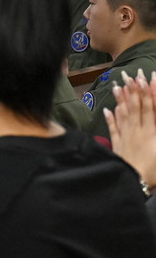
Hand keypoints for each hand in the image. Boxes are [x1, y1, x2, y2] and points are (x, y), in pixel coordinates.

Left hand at [108, 69, 155, 185]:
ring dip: (121, 100)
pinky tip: (107, 109)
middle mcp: (137, 131)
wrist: (132, 182)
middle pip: (136, 107)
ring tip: (117, 86)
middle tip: (131, 75)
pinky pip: (113, 130)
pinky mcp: (118, 146)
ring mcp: (125, 138)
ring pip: (123, 115)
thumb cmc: (154, 170)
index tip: (147, 79)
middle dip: (135, 91)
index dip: (149, 93)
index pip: (150, 108)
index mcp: (151, 132)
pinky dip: (111, 119)